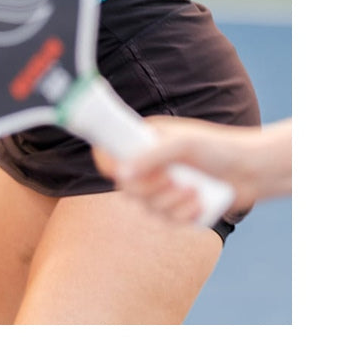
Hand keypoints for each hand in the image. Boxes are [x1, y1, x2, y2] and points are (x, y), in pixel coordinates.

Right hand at [94, 117, 291, 223]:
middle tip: (173, 180)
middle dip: (151, 189)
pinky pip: (166, 220)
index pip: (108, 152)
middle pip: (125, 187)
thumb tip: (121, 173)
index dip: (108, 163)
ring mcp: (161, 187)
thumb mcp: (183, 145)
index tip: (120, 172)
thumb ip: (150, 157)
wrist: (253, 170)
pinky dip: (183, 215)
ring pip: (146, 207)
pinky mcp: (176, 207)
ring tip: (194, 191)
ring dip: (171, 203)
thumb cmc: (219, 148)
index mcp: (143, 141)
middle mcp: (148, 164)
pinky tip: (199, 203)